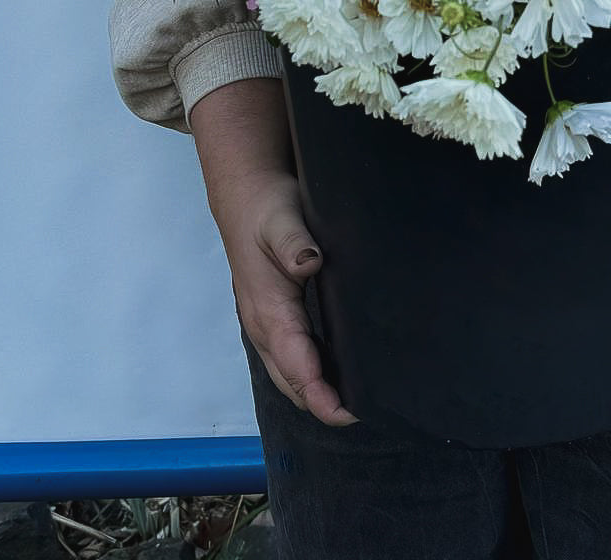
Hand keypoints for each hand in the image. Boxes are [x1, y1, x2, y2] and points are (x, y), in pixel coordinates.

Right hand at [218, 167, 359, 426]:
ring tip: (357, 403)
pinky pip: (291, 359)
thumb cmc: (267, 209)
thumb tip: (309, 263)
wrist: (246, 198)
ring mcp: (266, 325)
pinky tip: (338, 373)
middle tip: (365, 413)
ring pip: (290, 375)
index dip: (320, 395)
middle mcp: (263, 326)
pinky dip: (311, 376)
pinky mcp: (274, 318)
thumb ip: (295, 242)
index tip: (349, 413)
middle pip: (292, 382)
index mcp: (268, 310)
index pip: (295, 365)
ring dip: (316, 394)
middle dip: (323, 404)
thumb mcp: (282, 219)